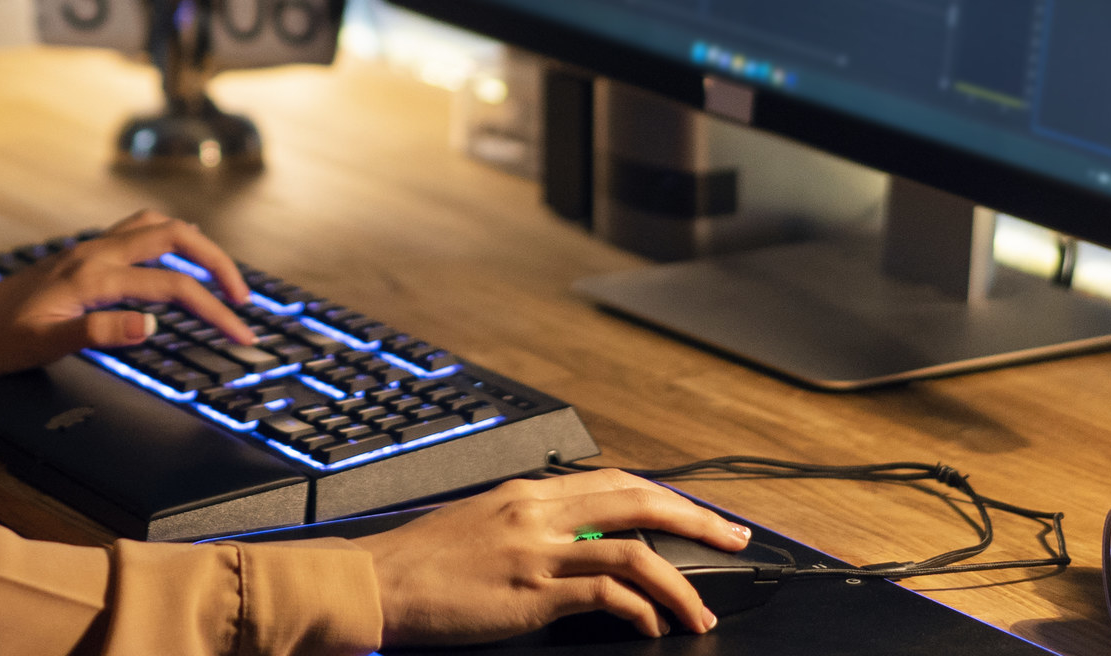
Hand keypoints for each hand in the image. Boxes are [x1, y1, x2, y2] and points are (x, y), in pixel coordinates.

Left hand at [0, 209, 255, 376]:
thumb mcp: (44, 346)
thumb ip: (99, 331)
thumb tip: (153, 324)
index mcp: (93, 276)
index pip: (171, 287)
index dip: (212, 309)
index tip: (240, 335)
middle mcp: (96, 252)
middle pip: (176, 236)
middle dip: (218, 264)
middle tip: (242, 300)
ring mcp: (91, 247)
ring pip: (159, 225)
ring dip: (197, 245)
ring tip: (221, 277)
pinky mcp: (86, 253)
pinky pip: (139, 230)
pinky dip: (171, 240)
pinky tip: (177, 261)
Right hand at [354, 470, 751, 643]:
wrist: (376, 582)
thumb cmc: (418, 564)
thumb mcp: (480, 528)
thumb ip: (527, 529)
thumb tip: (573, 547)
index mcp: (527, 493)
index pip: (614, 481)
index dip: (664, 495)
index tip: (696, 513)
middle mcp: (537, 510)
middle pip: (637, 499)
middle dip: (695, 519)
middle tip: (735, 539)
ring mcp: (537, 549)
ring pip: (633, 549)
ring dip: (679, 582)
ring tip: (701, 613)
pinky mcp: (532, 591)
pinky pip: (607, 594)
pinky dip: (641, 611)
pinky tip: (652, 629)